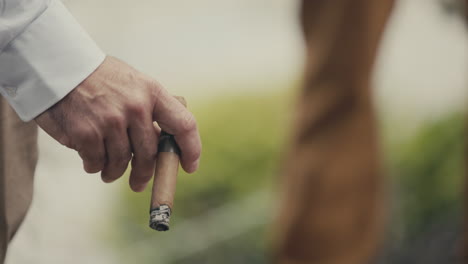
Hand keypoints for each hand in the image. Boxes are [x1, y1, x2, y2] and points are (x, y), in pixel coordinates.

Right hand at [35, 56, 200, 191]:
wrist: (59, 65)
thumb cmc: (102, 79)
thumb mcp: (134, 84)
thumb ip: (151, 110)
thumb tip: (163, 143)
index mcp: (152, 92)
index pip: (184, 125)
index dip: (191, 150)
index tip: (189, 167)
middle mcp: (135, 107)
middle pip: (150, 154)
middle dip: (145, 174)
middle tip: (139, 183)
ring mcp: (111, 121)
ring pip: (122, 162)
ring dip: (115, 172)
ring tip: (109, 173)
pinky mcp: (86, 133)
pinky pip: (97, 162)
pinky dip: (94, 166)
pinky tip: (92, 162)